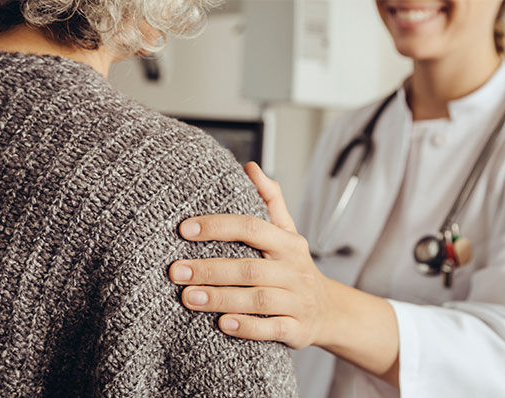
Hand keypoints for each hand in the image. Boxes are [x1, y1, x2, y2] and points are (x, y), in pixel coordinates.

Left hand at [170, 162, 335, 348]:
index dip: (218, 227)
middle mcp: (294, 270)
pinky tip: (223, 324)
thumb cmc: (295, 268)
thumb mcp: (288, 233)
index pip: (252, 228)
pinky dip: (248, 327)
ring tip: (188, 297)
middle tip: (175, 270)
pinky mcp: (297, 329)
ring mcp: (297, 301)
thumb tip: (250, 167)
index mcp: (288, 243)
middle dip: (210, 268)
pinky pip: (273, 329)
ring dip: (221, 298)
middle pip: (250, 267)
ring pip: (258, 299)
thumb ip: (270, 201)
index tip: (185, 229)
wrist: (329, 311)